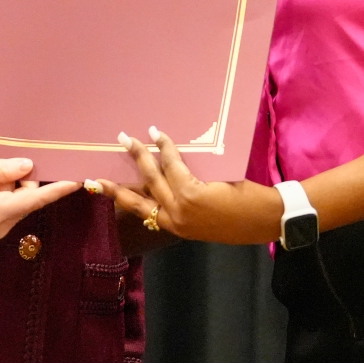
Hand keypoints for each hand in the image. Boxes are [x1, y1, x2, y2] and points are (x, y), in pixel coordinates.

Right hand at [0, 159, 79, 238]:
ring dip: (8, 185)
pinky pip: (4, 207)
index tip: (79, 181)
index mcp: (0, 212)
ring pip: (15, 202)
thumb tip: (29, 166)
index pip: (37, 199)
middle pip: (27, 199)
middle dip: (22, 179)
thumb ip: (4, 169)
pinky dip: (1, 192)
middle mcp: (2, 226)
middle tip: (4, 162)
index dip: (59, 189)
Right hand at [97, 129, 283, 245]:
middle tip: (99, 164)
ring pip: (152, 176)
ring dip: (139, 155)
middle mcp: (173, 220)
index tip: (99, 188)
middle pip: (136, 196)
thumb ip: (186, 202)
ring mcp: (181, 207)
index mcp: (175, 227)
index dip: (118, 197)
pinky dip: (165, 148)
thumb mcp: (205, 217)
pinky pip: (173, 165)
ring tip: (127, 139)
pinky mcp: (192, 193)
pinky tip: (159, 136)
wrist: (264, 220)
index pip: (140, 209)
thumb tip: (169, 175)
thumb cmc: (239, 217)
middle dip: (115, 181)